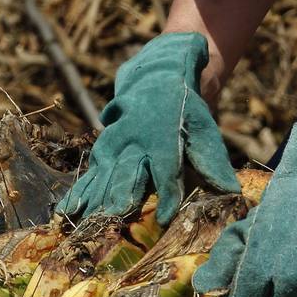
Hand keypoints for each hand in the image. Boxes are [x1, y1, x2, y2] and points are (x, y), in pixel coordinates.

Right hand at [56, 32, 239, 225]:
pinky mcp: (103, 145)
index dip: (167, 193)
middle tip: (113, 220)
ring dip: (94, 197)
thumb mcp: (203, 128)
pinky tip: (65, 211)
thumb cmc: (185, 109)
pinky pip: (89, 170)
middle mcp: (136, 136)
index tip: (165, 219)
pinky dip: (78, 191)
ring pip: (103, 171)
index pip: (167, 167)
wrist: (156, 74)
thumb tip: (231, 191)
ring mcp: (115, 139)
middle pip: (128, 170)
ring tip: (82, 222)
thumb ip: (212, 161)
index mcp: (164, 133)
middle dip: (120, 195)